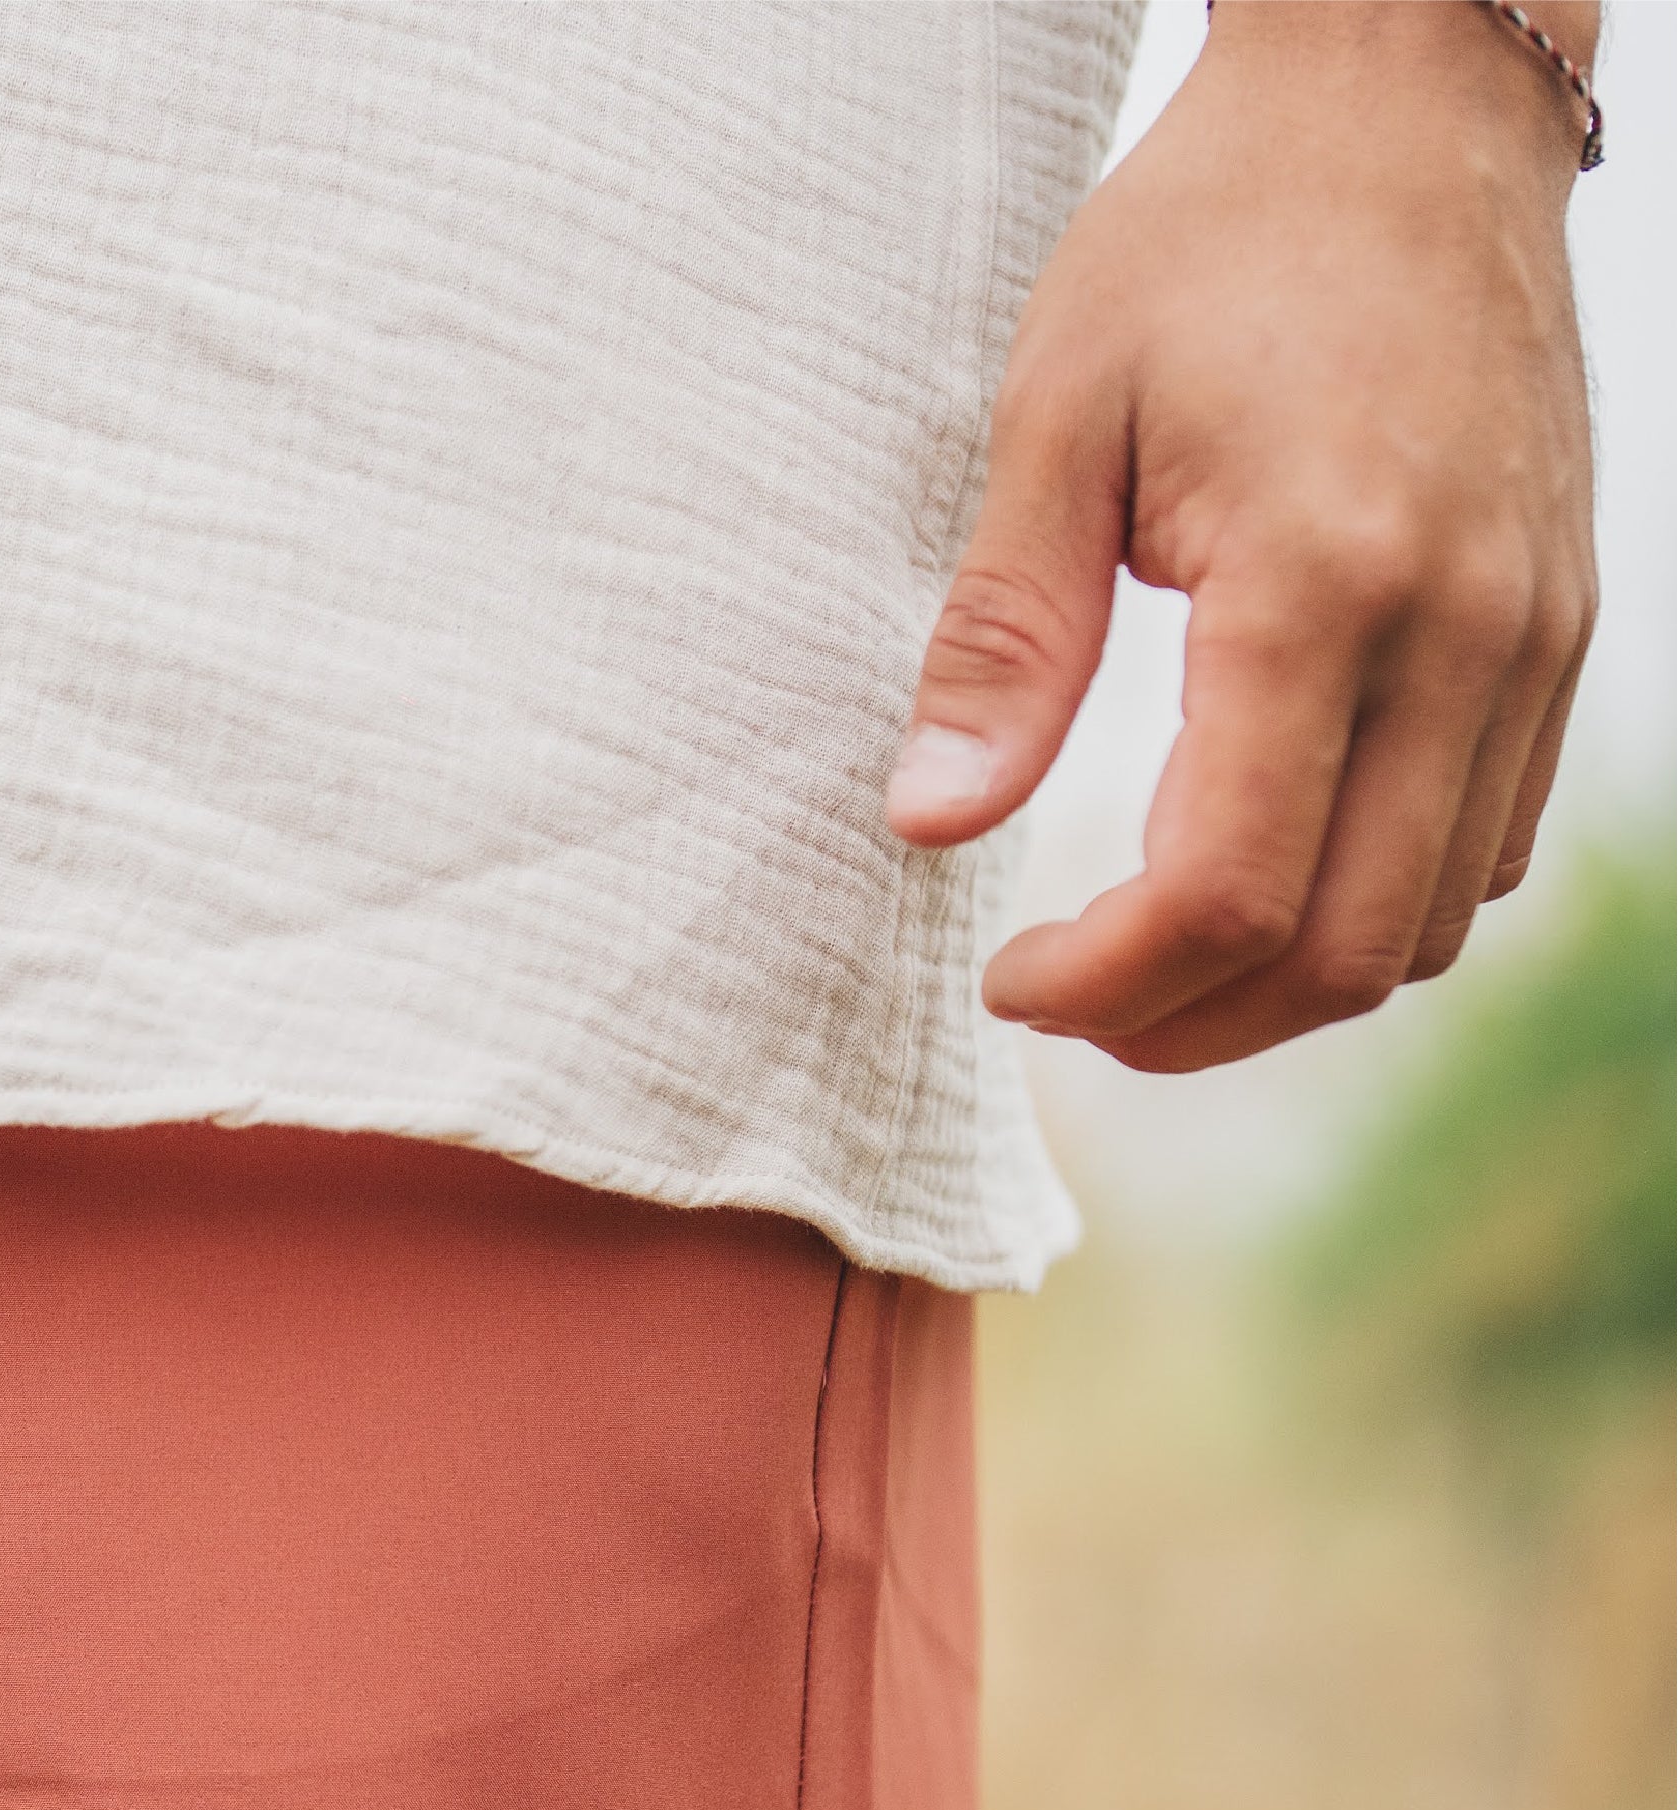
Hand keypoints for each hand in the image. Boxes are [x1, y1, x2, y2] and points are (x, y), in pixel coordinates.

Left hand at [884, 0, 1597, 1073]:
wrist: (1405, 107)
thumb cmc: (1211, 244)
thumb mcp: (1055, 419)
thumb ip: (1001, 640)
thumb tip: (928, 820)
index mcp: (1326, 576)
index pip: (1229, 887)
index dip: (1108, 982)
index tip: (1009, 979)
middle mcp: (1465, 626)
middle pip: (1344, 948)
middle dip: (1189, 1021)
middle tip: (1067, 1004)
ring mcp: (1536, 633)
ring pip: (1430, 925)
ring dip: (1281, 990)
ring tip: (1147, 970)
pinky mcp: (1562, 630)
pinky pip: (1484, 848)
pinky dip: (1371, 913)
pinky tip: (1259, 889)